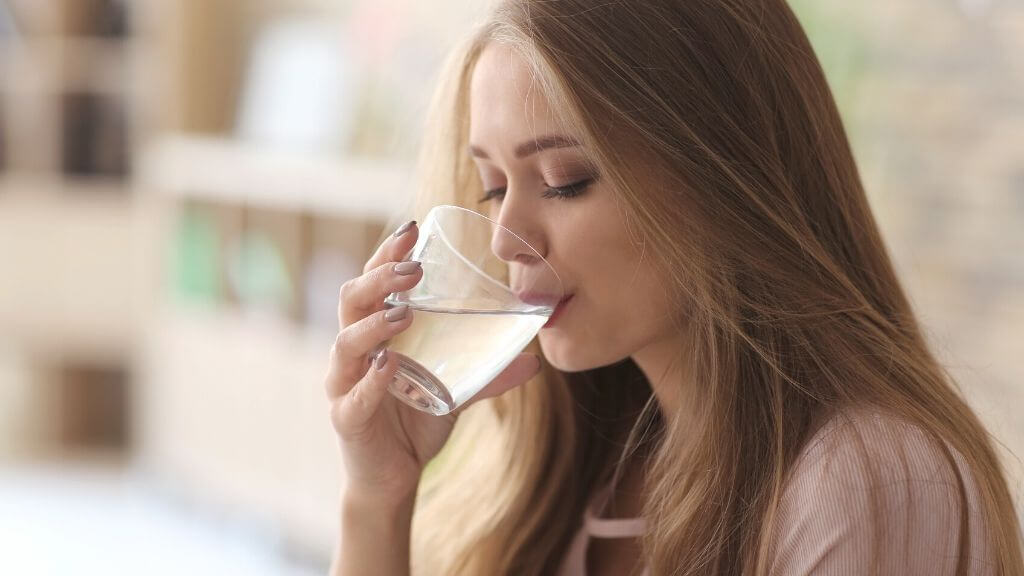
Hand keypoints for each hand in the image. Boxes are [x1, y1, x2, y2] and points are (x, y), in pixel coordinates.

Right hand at [325, 220, 541, 504]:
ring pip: (345, 343)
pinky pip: (352, 397)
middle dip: (380, 278)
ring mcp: (344, 384)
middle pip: (352, 300)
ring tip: (405, 311)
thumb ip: (489, 371)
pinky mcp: (346, 419)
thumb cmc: (416, 421)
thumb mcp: (457, 389)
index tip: (414, 229)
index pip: (373, 282)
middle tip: (415, 269)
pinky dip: (371, 380)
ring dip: (374, 324)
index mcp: (375, 333)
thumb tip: (537, 359)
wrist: (394, 477)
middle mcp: (354, 352)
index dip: (387, 254)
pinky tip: (389, 366)